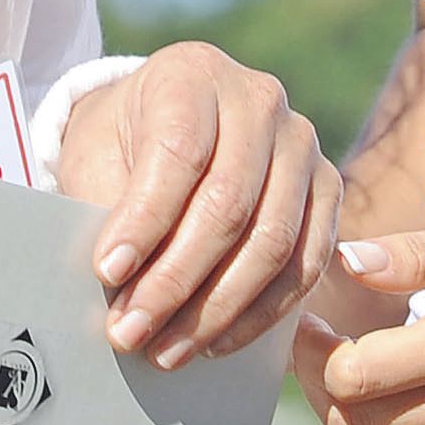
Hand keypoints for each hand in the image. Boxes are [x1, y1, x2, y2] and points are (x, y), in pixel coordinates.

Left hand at [54, 41, 339, 365]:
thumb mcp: (97, 155)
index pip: (177, 153)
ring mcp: (302, 144)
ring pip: (271, 242)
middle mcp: (258, 100)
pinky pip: (304, 266)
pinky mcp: (327, 190)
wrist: (168, 126)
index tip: (107, 273)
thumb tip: (117, 290)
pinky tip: (216, 342)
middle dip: (175, 281)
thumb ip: (105, 208)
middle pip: (227, 205)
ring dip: (217, 311)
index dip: (144, 221)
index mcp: (192, 74)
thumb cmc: (123, 144)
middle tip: (131, 332)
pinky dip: (260, 314)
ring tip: (167, 351)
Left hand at [296, 218, 424, 424]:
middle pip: (354, 423)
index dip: (315, 350)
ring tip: (358, 381)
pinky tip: (392, 418)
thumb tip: (349, 261)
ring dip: (350, 424)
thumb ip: (418, 256)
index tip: (314, 325)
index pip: (356, 375)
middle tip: (323, 350)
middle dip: (321, 384)